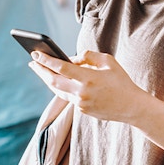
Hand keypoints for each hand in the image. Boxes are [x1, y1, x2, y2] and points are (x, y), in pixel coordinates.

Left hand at [29, 50, 144, 122]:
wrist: (131, 106)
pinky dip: (62, 87)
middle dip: (41, 71)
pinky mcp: (82, 110)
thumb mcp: (109, 61)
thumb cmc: (121, 81)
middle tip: (32, 62)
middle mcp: (82, 92)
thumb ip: (89, 56)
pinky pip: (68, 96)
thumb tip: (72, 58)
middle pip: (54, 81)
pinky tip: (58, 81)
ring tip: (41, 71)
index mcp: (89, 78)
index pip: (62, 68)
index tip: (36, 54)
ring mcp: (80, 104)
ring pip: (57, 90)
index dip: (47, 60)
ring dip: (48, 80)